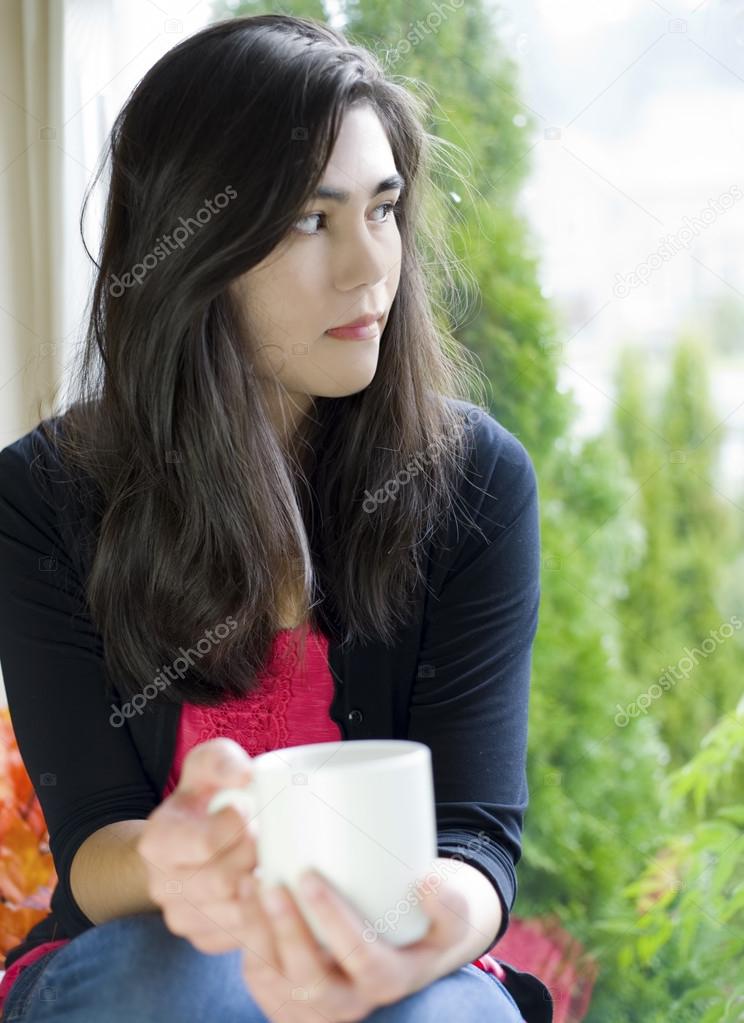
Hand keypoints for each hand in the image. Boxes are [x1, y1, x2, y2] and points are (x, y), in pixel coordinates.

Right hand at [136, 737, 261, 953]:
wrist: (188, 837)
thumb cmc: (203, 797)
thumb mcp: (207, 765)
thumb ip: (222, 761)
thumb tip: (246, 777)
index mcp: (157, 842)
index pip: (206, 843)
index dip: (240, 826)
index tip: (252, 809)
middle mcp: (161, 886)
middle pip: (223, 881)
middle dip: (255, 856)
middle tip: (270, 836)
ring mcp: (181, 918)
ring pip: (235, 913)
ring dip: (263, 887)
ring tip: (274, 859)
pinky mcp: (204, 938)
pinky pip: (242, 937)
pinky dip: (264, 914)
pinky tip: (272, 888)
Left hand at [238, 865, 473, 1021]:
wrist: (411, 946)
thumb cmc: (430, 919)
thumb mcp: (455, 914)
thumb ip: (450, 903)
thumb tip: (426, 882)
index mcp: (392, 980)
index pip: (362, 961)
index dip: (333, 922)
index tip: (310, 876)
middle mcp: (353, 1003)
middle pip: (310, 979)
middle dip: (284, 930)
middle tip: (268, 880)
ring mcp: (319, 1007)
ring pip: (278, 982)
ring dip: (257, 934)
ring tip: (249, 883)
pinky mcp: (293, 1000)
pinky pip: (263, 982)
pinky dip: (248, 944)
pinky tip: (243, 904)